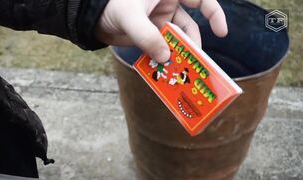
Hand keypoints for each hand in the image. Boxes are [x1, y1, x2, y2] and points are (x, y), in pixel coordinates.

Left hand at [96, 0, 227, 62]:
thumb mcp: (130, 17)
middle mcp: (168, 6)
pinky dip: (165, 58)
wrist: (90, 17)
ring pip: (176, 40)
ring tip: (180, 70)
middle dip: (193, 44)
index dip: (214, 14)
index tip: (221, 33)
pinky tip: (165, 70)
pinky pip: (162, 48)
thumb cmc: (109, 5)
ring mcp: (159, 22)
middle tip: (196, 63)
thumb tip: (165, 57)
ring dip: (178, 54)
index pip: (201, 0)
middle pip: (190, 26)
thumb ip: (147, 36)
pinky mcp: (150, 36)